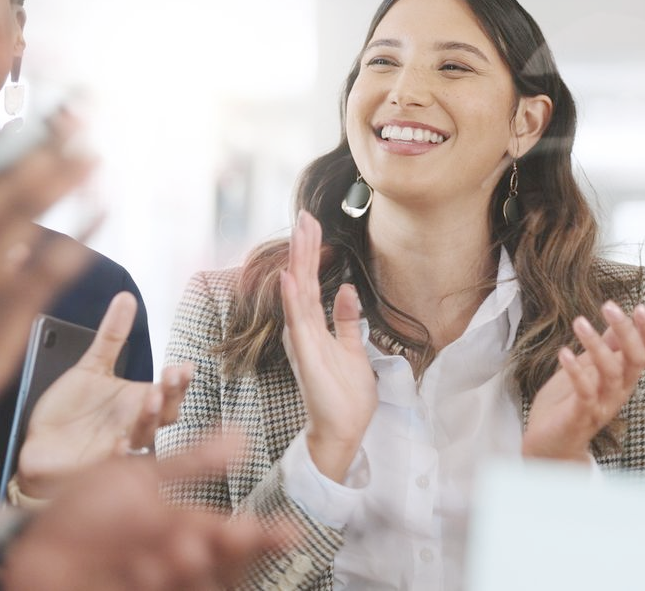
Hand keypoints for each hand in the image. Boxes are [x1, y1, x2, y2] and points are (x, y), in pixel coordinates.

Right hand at [0, 115, 96, 457]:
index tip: (5, 103)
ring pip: (30, 212)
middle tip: (76, 115)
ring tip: (94, 153)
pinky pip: (54, 266)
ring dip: (67, 177)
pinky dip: (83, 235)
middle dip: (44, 141)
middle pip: (3, 176)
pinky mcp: (6, 313)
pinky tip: (103, 211)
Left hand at [1, 433, 293, 590]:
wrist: (29, 549)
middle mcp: (174, 559)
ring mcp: (155, 583)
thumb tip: (239, 437)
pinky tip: (139, 567)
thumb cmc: (81, 512)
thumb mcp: (138, 476)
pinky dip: (149, 579)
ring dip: (179, 565)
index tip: (286, 532)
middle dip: (220, 549)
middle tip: (207, 537)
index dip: (260, 536)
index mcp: (180, 526)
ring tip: (161, 550)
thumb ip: (189, 463)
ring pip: (194, 580)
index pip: (231, 534)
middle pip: (218, 562)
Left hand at [16, 292, 192, 498]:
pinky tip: (121, 443)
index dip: (179, 382)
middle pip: (164, 416)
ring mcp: (117, 448)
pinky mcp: (94, 467)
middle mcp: (133, 426)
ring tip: (150, 399)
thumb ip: (111, 336)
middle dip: (170, 398)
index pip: (169, 392)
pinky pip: (112, 464)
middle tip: (169, 379)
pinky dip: (119, 454)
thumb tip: (126, 296)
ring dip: (148, 420)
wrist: (39, 444)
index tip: (184, 366)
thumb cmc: (70, 410)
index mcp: (136, 402)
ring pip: (143, 438)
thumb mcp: (91, 367)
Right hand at [277, 210, 376, 480]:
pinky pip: (299, 321)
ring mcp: (303, 341)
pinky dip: (293, 297)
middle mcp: (303, 330)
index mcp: (313, 327)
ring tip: (299, 232)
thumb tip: (348, 290)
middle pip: (303, 280)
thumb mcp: (353, 350)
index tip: (312, 223)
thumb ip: (347, 321)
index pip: (312, 282)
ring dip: (299, 261)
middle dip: (304, 247)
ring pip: (299, 293)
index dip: (311, 253)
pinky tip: (291, 276)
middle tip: (304, 215)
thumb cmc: (345, 396)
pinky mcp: (307, 356)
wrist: (343, 430)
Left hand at [520, 300, 644, 461]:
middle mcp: (618, 392)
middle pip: (635, 360)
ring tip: (579, 322)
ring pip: (611, 373)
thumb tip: (619, 321)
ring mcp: (601, 405)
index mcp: (623, 379)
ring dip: (595, 345)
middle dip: (626, 332)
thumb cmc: (568, 405)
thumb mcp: (589, 369)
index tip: (640, 307)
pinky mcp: (580, 416)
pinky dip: (575, 371)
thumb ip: (606, 349)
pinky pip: (584, 393)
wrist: (550, 447)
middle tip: (609, 306)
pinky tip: (563, 352)